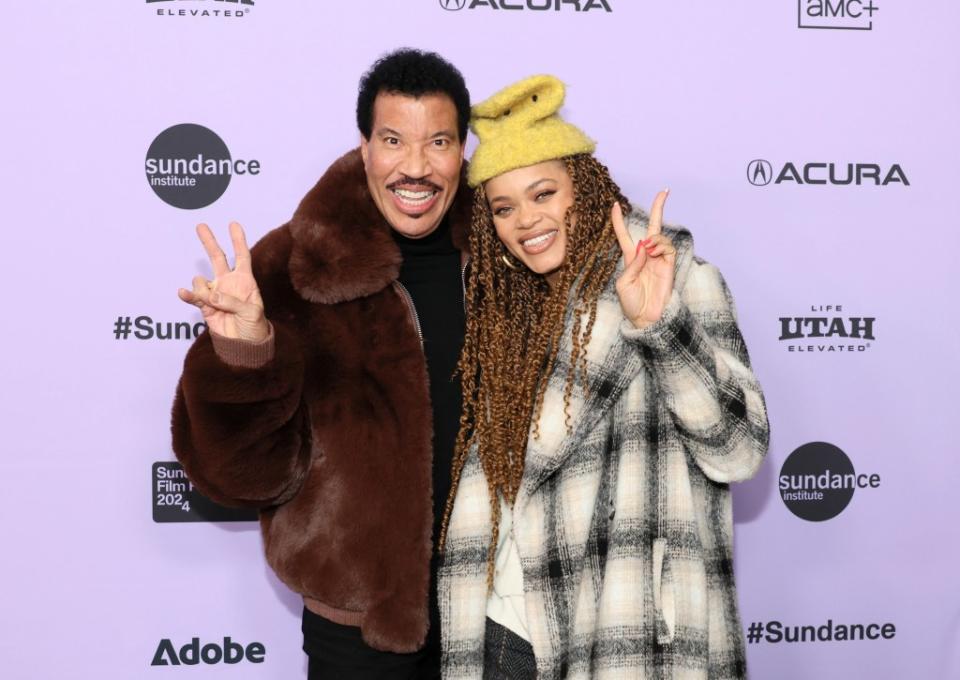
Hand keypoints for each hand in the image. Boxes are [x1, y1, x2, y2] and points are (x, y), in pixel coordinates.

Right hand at [177, 222, 268, 341]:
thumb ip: (233, 301)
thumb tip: (212, 294)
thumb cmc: (255, 326)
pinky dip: (187, 294)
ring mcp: (215, 293)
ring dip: (204, 289)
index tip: (233, 224)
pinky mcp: (204, 306)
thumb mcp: (252, 312)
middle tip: (201, 226)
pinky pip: (193, 296)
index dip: (238, 240)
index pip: (242, 256)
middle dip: (209, 242)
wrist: (244, 344)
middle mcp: (228, 283)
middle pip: (217, 258)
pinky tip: (183, 293)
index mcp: (245, 281)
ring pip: (202, 281)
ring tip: (213, 303)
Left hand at [611, 191, 675, 328]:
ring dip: (654, 238)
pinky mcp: (670, 264)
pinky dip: (660, 245)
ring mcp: (659, 258)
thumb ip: (633, 264)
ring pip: (659, 235)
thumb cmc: (632, 304)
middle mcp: (646, 255)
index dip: (618, 221)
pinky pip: (668, 246)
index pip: (624, 235)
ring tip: (649, 250)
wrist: (647, 318)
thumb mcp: (624, 284)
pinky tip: (654, 252)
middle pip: (652, 226)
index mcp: (630, 258)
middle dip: (658, 208)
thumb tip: (644, 247)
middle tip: (665, 190)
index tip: (614, 205)